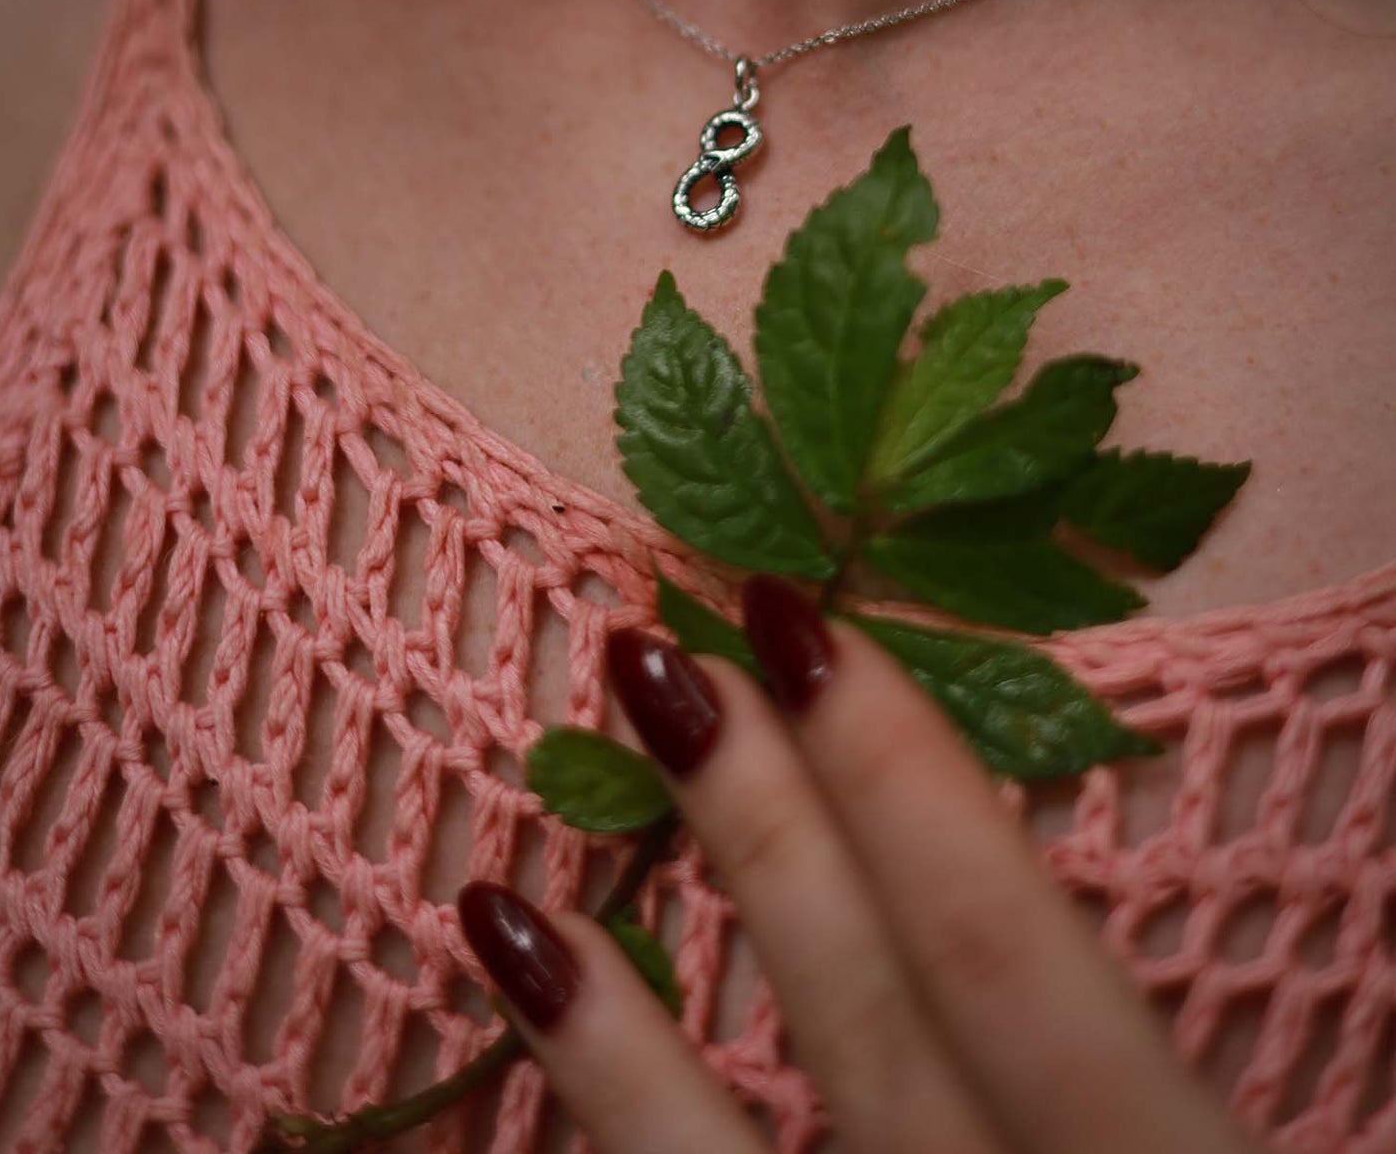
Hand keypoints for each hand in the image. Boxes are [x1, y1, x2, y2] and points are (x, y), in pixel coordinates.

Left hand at [458, 576, 1253, 1153]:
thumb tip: (1206, 911)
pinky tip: (537, 1080)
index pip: (1017, 974)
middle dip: (757, 837)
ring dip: (610, 1063)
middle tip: (640, 655)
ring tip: (494, 908)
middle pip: (871, 1038)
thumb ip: (1161, 1079)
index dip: (904, 787)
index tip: (791, 619)